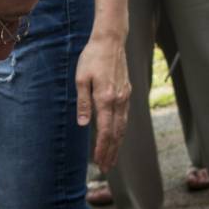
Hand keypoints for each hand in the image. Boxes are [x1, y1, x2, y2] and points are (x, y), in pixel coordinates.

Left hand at [77, 32, 131, 170]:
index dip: (102, 148)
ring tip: (112, 158)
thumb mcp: (81, 79)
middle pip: (117, 133)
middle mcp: (119, 100)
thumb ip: (83, 103)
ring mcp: (125, 97)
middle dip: (111, 152)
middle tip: (106, 168)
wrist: (111, 41)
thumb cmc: (92, 58)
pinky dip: (121, 131)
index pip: (105, 130)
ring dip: (117, 144)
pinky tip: (118, 137)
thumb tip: (84, 124)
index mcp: (106, 98)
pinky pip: (125, 117)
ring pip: (123, 127)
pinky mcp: (127, 93)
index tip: (98, 161)